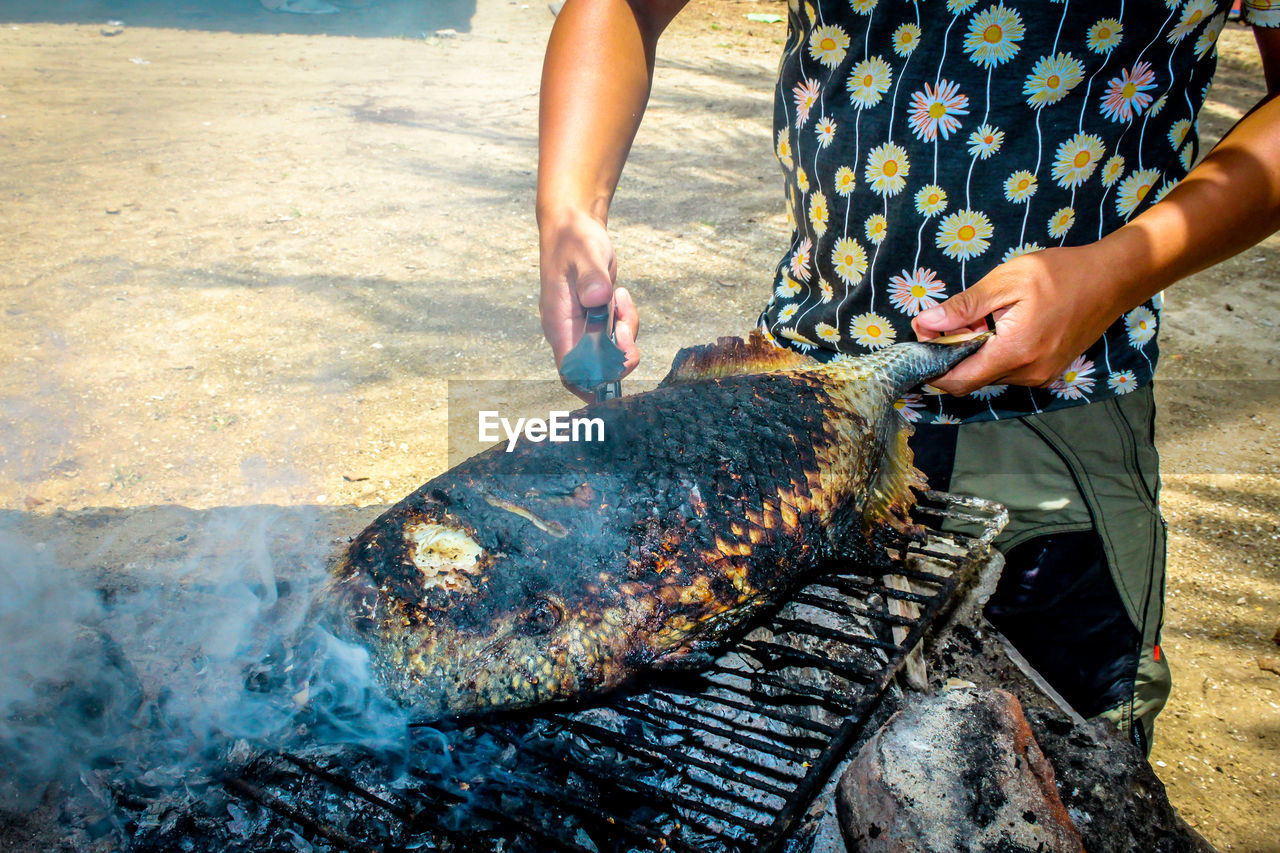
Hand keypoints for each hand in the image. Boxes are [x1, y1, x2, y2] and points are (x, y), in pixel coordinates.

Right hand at [539, 210, 639, 398]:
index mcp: (559, 325)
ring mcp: (583, 328)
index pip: (572, 372)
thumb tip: (597, 299)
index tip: (616, 355)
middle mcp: (569, 333)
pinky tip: (620, 297)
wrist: (575, 227)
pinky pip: (616, 337)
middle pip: (596, 370)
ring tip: (621, 299)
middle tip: (624, 324)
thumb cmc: (574, 239)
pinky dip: (627, 324)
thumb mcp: (585, 253)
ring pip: (610, 355)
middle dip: (619, 356)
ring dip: (626, 336)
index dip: (596, 378)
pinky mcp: (596, 321)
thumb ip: (592, 277)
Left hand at [911, 245, 1123, 394]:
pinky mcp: (1048, 371)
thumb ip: (964, 307)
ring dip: (975, 352)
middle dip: (953, 354)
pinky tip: (1001, 326)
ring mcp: (1040, 376)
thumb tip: (926, 323)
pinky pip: (1009, 370)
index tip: (922, 341)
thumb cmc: (1061, 273)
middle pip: (971, 379)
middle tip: (950, 321)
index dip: (932, 367)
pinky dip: (995, 353)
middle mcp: (1028, 373)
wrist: (1113, 279)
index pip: (958, 381)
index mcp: (1014, 352)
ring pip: (989, 375)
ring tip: (982, 317)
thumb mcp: (1006, 281)